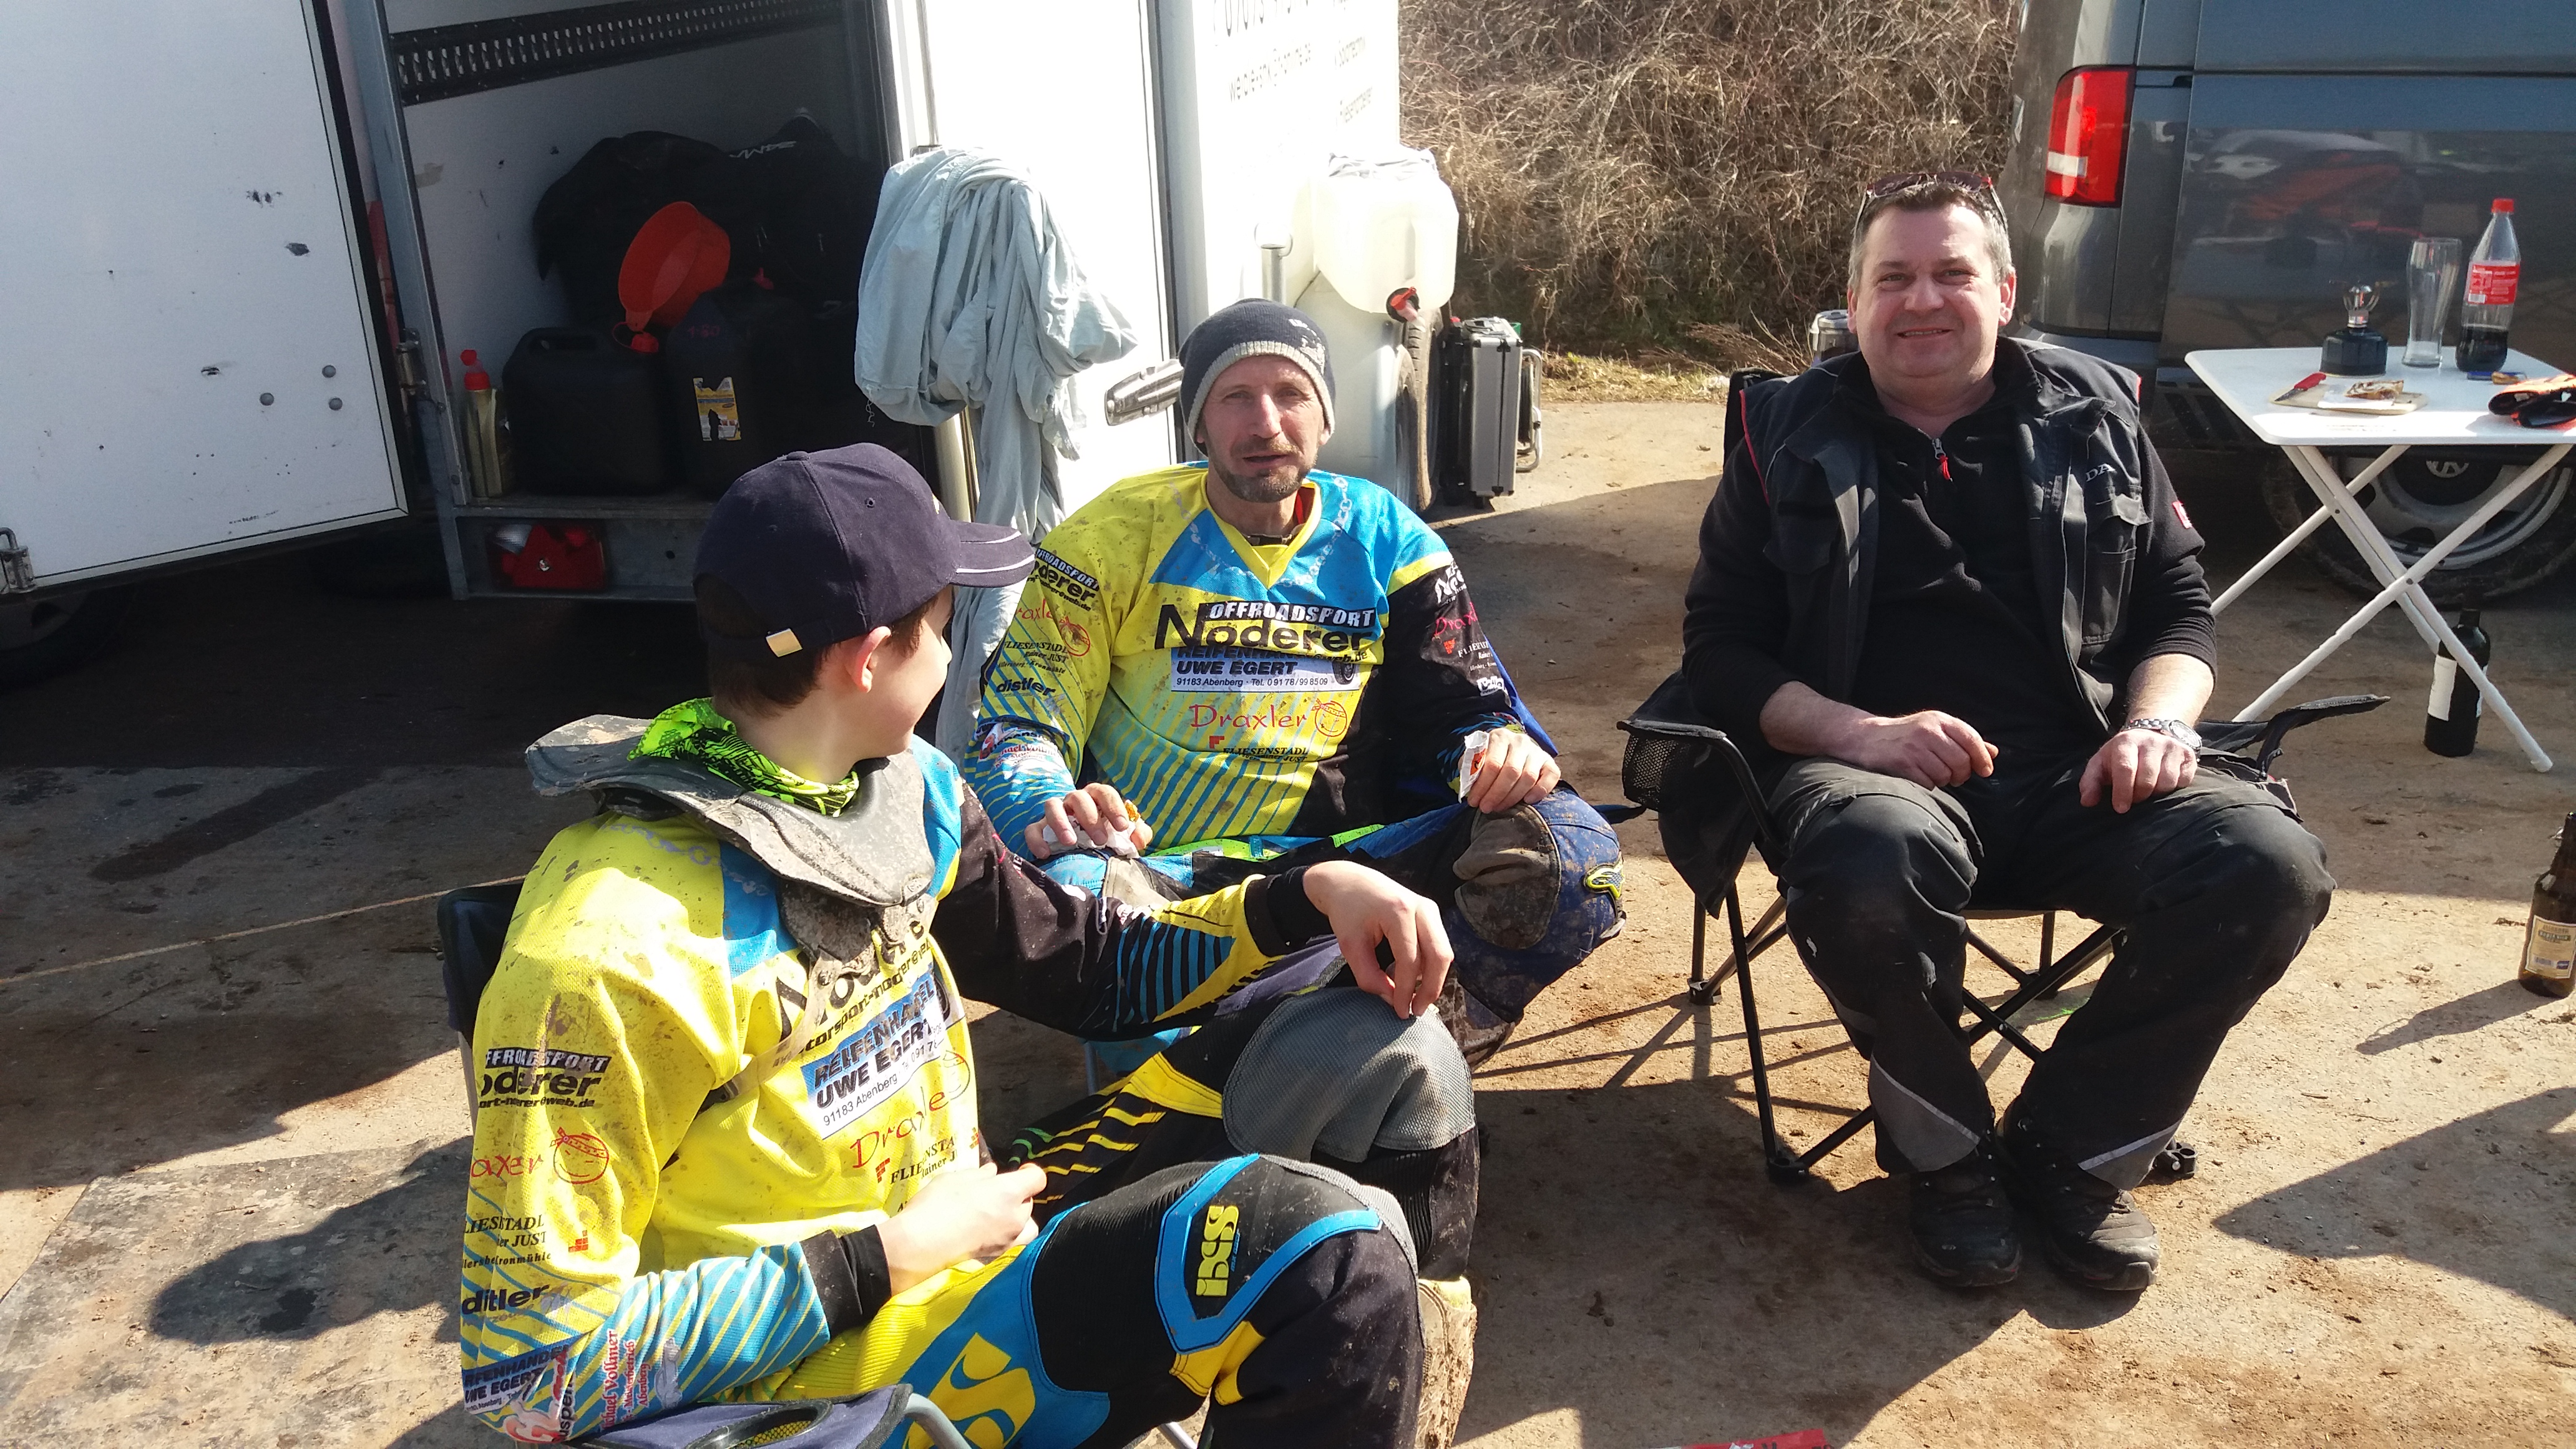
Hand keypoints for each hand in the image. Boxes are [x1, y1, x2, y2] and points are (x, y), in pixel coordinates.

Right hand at [875, 1162, 1044, 1291]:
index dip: (1029, 1171)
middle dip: (1016, 1196)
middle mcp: (1015, 1217)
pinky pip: (1010, 1243)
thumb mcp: (955, 1178)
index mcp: (1009, 1192)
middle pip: (1029, 1203)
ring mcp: (1007, 1240)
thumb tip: (993, 1172)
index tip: (1019, 1169)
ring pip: (1025, 1227)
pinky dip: (1004, 1236)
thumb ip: (979, 1175)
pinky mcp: (995, 1257)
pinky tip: (982, 1233)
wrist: (921, 1245)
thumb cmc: (938, 1204)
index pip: (1037, 1178)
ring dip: (1017, 1219)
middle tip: (994, 1193)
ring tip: (996, 1216)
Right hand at [1023, 784, 1151, 858]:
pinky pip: (1032, 829)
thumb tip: (1139, 839)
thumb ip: (1137, 832)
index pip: (1105, 792)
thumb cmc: (1106, 833)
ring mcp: (1056, 812)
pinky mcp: (1039, 827)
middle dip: (1090, 817)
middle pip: (1079, 798)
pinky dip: (1036, 839)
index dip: (1114, 807)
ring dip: (1061, 822)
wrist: (1081, 846)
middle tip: (1100, 840)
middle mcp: (1075, 800)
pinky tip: (1045, 853)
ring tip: (1070, 842)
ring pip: (1052, 806)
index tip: (1122, 827)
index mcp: (1096, 797)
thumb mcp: (1122, 832)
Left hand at [1302, 860, 1450, 1018]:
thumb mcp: (1350, 945)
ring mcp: (1429, 908)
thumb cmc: (1346, 910)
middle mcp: (1421, 907)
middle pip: (1439, 956)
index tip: (1399, 1012)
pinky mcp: (1430, 912)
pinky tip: (1411, 979)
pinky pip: (1438, 945)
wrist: (1346, 881)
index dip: (1406, 991)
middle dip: (1430, 989)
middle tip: (1416, 1011)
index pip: (1410, 960)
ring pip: (1443, 952)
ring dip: (1432, 979)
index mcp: (1399, 911)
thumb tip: (1391, 1000)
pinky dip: (1429, 966)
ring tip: (1414, 999)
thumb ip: (1369, 976)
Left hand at [1462, 729, 1560, 812]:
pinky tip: (1527, 800)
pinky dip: (1541, 790)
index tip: (1474, 801)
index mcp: (1499, 737)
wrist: (1507, 750)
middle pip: (1511, 771)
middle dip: (1496, 794)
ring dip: (1513, 797)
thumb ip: (1471, 769)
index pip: (1492, 764)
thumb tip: (1470, 786)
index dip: (1482, 786)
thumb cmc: (1488, 759)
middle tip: (1486, 808)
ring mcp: (1536, 751)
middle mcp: (1520, 741)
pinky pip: (1551, 776)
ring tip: (1499, 807)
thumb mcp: (1475, 760)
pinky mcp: (1549, 761)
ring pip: (1528, 777)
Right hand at [1829, 710, 1997, 787]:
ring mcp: (1914, 747)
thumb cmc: (1906, 735)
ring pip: (1945, 774)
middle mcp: (1928, 731)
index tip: (1985, 771)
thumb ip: (1964, 740)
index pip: (1971, 738)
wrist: (1866, 737)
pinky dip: (1928, 784)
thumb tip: (1993, 753)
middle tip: (1955, 777)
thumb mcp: (1936, 730)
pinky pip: (1928, 782)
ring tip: (1935, 775)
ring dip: (1944, 780)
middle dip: (1962, 774)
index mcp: (1940, 720)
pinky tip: (1920, 777)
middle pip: (1961, 760)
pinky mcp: (1901, 762)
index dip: (1982, 758)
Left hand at [2079, 728, 2196, 812]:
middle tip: (2134, 800)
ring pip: (2167, 781)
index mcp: (2126, 742)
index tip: (2120, 808)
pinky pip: (2184, 781)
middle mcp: (2151, 742)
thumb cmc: (2121, 755)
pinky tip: (2163, 785)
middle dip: (2139, 795)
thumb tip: (2087, 802)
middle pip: (2148, 778)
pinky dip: (2174, 788)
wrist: (2152, 732)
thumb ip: (2090, 782)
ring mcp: (2172, 747)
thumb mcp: (2101, 763)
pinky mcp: (2188, 755)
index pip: (2126, 768)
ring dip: (2156, 794)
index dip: (2123, 791)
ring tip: (2148, 792)